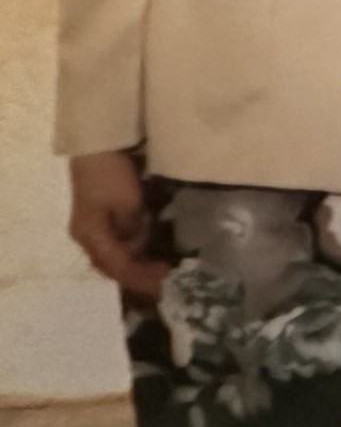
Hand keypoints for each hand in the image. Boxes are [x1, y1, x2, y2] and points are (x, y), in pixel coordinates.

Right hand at [68, 151, 167, 298]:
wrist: (97, 146)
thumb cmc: (111, 174)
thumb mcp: (128, 204)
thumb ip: (133, 230)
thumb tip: (138, 247)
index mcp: (90, 236)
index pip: (117, 267)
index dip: (141, 277)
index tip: (166, 280)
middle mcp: (87, 236)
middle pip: (112, 265)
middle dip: (138, 274)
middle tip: (165, 278)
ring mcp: (91, 226)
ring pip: (114, 254)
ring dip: (136, 261)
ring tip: (162, 265)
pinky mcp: (99, 215)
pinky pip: (117, 240)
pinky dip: (134, 245)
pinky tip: (151, 245)